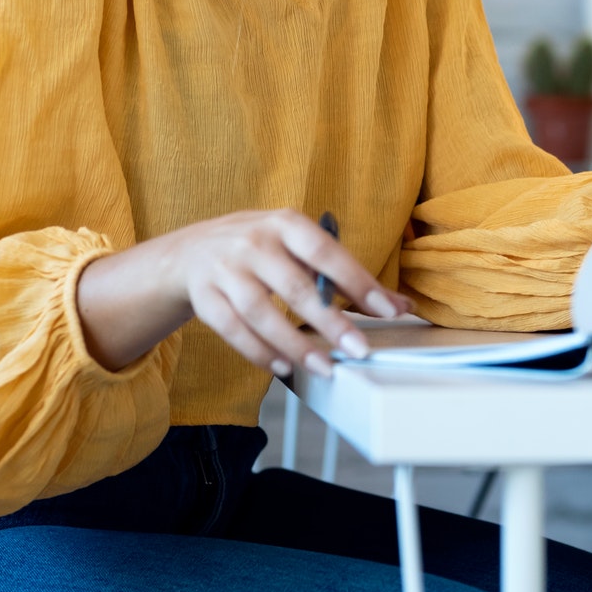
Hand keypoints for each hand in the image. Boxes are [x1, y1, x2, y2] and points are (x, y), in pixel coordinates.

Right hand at [76, 209, 411, 377]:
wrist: (191, 250)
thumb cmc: (260, 249)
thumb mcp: (298, 246)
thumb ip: (345, 275)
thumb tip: (400, 305)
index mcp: (284, 223)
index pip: (326, 252)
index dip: (357, 281)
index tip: (387, 311)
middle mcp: (252, 242)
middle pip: (294, 286)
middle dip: (330, 322)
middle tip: (358, 350)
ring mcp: (224, 269)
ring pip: (260, 312)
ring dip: (295, 344)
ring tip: (324, 368)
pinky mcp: (204, 297)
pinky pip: (232, 329)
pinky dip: (259, 352)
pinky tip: (284, 367)